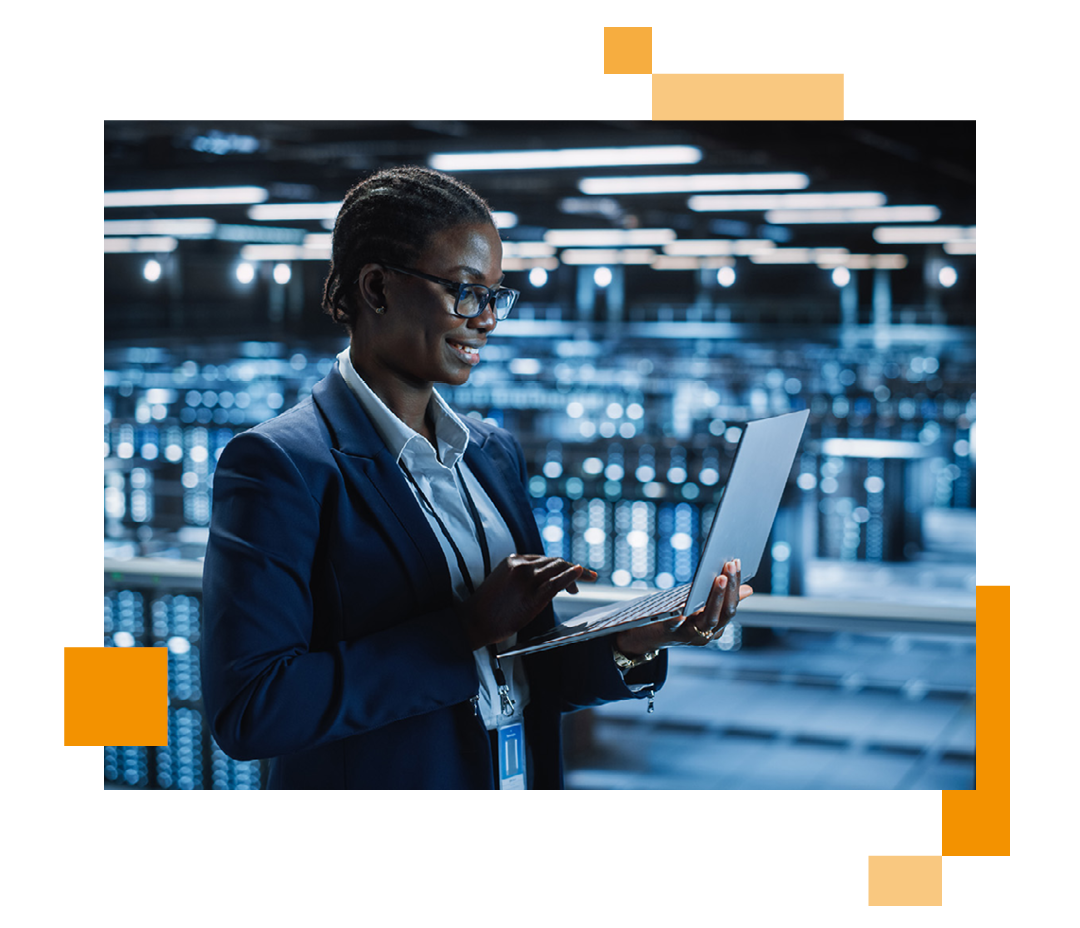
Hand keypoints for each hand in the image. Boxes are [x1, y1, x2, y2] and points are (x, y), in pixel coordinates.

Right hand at [458, 554, 597, 649]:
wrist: (474, 621)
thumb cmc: (488, 607)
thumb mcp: (503, 582)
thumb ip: (521, 577)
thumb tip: (543, 580)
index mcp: (513, 560)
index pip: (545, 559)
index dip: (561, 565)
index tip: (572, 573)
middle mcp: (521, 566)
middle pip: (555, 562)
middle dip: (573, 568)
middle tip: (587, 578)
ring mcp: (527, 580)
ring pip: (558, 569)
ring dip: (576, 573)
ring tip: (588, 580)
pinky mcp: (532, 596)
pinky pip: (556, 582)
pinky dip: (571, 576)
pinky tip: (581, 574)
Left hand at [614, 559, 752, 655]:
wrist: (649, 636)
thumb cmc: (678, 618)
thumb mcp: (701, 608)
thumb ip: (721, 599)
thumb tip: (748, 589)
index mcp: (716, 627)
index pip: (732, 606)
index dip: (736, 586)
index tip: (736, 563)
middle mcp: (707, 634)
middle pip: (725, 613)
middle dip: (730, 589)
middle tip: (730, 565)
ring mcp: (691, 636)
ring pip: (710, 618)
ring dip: (717, 597)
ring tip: (719, 577)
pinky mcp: (672, 633)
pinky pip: (679, 623)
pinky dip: (683, 614)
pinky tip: (687, 602)